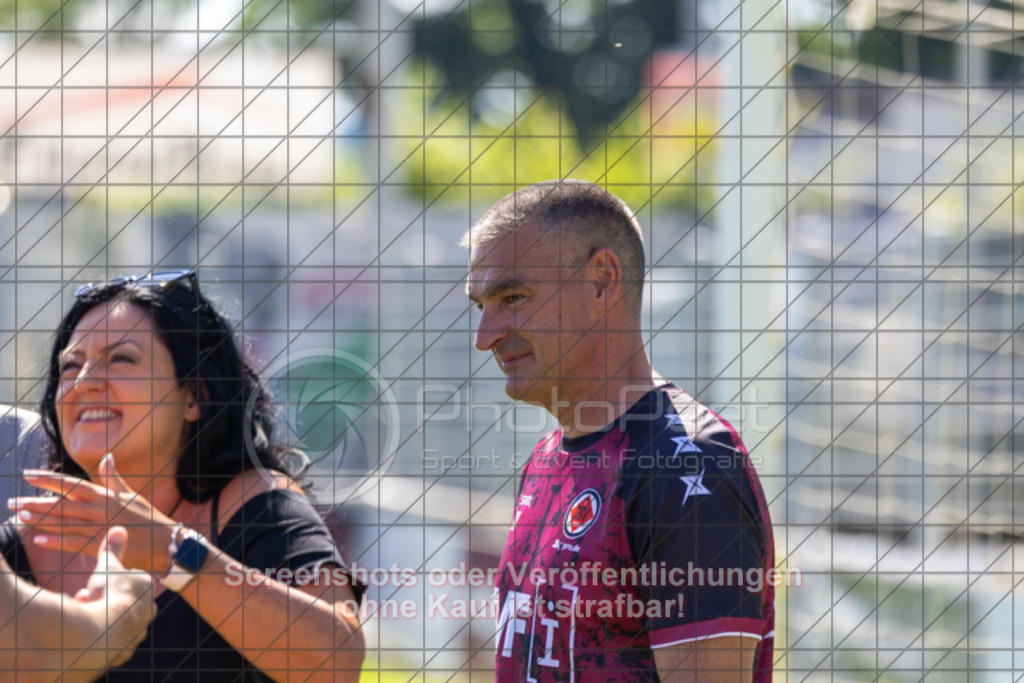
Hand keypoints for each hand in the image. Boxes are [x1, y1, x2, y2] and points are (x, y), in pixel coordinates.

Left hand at [10, 454, 176, 572]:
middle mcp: (98, 510)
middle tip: (12, 502)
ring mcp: (98, 528)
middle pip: (60, 505)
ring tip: (19, 517)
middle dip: (35, 502)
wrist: (163, 540)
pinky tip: (39, 540)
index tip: (28, 474)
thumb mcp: (130, 493)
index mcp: (104, 495)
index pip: (70, 484)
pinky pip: (73, 544)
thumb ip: (113, 477)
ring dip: (40, 521)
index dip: (48, 479)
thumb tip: (106, 457)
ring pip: (63, 523)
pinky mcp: (100, 546)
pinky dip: (56, 542)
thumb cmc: (147, 516)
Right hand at [73, 526, 155, 668]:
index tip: (101, 581)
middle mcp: (148, 609)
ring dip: (101, 614)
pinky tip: (88, 628)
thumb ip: (113, 549)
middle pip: (124, 600)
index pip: (132, 578)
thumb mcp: (108, 566)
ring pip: (117, 619)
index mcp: (147, 586)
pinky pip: (111, 639)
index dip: (113, 579)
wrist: (105, 630)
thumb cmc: (109, 593)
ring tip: (85, 610)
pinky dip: (99, 633)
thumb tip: (118, 528)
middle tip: (90, 595)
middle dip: (106, 597)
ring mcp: (139, 630)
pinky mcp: (126, 649)